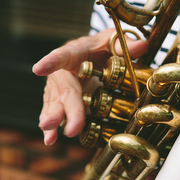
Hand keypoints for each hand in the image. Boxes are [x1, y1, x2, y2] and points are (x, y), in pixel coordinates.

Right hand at [32, 28, 147, 144]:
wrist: (91, 55)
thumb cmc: (99, 46)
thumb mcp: (112, 40)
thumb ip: (124, 44)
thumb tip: (141, 46)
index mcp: (75, 53)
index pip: (63, 56)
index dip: (51, 62)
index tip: (38, 69)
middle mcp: (63, 72)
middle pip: (64, 90)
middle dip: (64, 108)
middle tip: (59, 122)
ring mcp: (60, 88)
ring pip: (55, 104)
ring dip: (54, 118)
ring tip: (49, 131)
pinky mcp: (61, 102)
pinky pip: (55, 114)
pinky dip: (53, 128)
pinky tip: (50, 139)